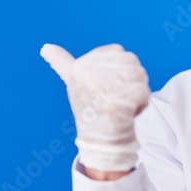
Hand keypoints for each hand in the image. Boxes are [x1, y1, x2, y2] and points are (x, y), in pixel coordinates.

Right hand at [40, 43, 150, 172]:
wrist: (99, 142)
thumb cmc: (90, 110)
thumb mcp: (73, 83)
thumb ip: (62, 63)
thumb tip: (45, 48)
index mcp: (80, 67)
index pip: (119, 51)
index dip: (121, 69)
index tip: (107, 86)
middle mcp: (88, 75)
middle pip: (132, 62)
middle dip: (131, 81)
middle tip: (116, 99)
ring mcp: (103, 89)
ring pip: (140, 76)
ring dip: (138, 92)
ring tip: (122, 105)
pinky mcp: (118, 103)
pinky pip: (144, 93)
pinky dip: (142, 105)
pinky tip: (127, 114)